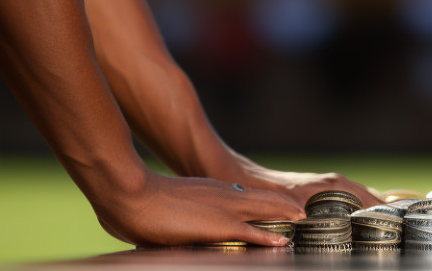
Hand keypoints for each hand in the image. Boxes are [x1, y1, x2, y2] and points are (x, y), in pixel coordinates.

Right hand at [93, 171, 304, 246]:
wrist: (130, 193)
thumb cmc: (136, 202)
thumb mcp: (165, 207)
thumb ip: (176, 217)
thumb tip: (166, 227)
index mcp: (210, 191)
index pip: (244, 196)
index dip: (263, 202)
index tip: (276, 208)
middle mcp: (223, 195)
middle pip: (263, 199)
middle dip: (283, 205)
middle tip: (302, 211)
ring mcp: (223, 208)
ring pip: (265, 210)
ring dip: (285, 215)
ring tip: (302, 219)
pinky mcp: (219, 225)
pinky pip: (252, 232)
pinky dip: (269, 237)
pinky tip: (283, 241)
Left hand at [235, 163, 382, 208]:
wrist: (246, 177)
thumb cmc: (267, 193)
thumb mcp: (292, 209)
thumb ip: (312, 218)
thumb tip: (334, 227)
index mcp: (330, 185)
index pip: (364, 197)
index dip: (379, 208)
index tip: (394, 219)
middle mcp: (330, 181)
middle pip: (364, 193)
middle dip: (379, 206)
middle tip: (395, 221)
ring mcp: (323, 182)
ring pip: (354, 192)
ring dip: (368, 203)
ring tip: (382, 218)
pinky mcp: (315, 185)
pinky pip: (344, 192)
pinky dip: (355, 200)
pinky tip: (356, 211)